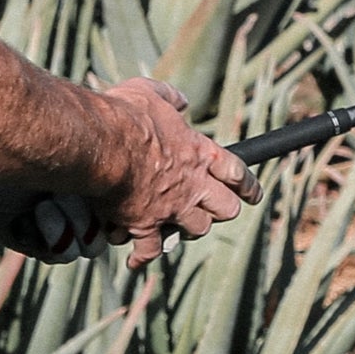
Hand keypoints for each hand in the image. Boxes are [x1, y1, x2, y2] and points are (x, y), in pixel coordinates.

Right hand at [94, 78, 260, 269]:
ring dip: (187, 228)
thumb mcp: (151, 93)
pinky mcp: (145, 225)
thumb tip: (182, 101)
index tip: (252, 194)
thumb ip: (171, 98)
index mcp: (198, 152)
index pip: (236, 172)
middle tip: (212, 208)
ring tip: (175, 226)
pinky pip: (149, 250)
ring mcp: (171, 207)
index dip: (247, 185)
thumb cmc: (125, 115)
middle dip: (221, 210)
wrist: (101, 144)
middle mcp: (192, 184)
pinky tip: (135, 260)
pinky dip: (142, 256)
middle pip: (226, 208)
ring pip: (196, 229)